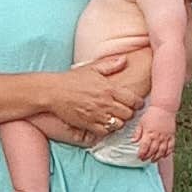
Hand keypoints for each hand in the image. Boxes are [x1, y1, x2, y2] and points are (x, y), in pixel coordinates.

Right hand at [25, 60, 140, 143]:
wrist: (53, 92)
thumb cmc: (71, 79)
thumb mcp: (92, 68)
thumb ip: (110, 65)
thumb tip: (124, 59)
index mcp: (109, 88)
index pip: (133, 100)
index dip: (137, 103)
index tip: (136, 103)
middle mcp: (105, 103)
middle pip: (128, 114)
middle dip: (129, 113)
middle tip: (124, 110)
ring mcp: (97, 115)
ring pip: (118, 124)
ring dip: (118, 122)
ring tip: (115, 118)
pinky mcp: (88, 124)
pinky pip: (105, 132)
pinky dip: (107, 130)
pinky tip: (104, 124)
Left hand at [129, 102, 177, 167]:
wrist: (164, 108)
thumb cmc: (152, 114)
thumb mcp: (141, 122)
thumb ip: (137, 133)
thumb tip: (133, 141)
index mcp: (149, 133)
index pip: (144, 147)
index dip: (142, 153)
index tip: (139, 156)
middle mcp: (157, 136)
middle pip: (153, 150)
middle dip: (148, 157)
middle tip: (144, 160)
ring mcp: (165, 137)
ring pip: (162, 151)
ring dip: (157, 157)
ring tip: (153, 160)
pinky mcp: (172, 136)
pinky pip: (171, 147)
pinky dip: (167, 152)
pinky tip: (164, 155)